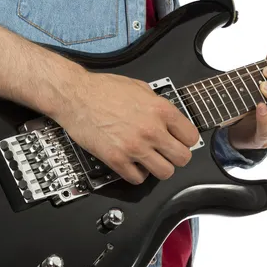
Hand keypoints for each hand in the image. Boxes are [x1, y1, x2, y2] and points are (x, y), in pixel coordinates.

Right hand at [53, 72, 199, 184]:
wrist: (75, 96)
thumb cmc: (102, 89)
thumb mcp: (139, 88)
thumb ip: (157, 104)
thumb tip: (168, 118)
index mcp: (160, 110)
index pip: (191, 137)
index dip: (185, 141)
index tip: (178, 142)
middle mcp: (151, 130)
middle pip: (182, 158)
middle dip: (176, 157)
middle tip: (166, 154)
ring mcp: (134, 147)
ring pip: (165, 173)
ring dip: (158, 169)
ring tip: (149, 161)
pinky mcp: (116, 159)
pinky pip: (138, 179)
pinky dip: (136, 174)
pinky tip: (131, 164)